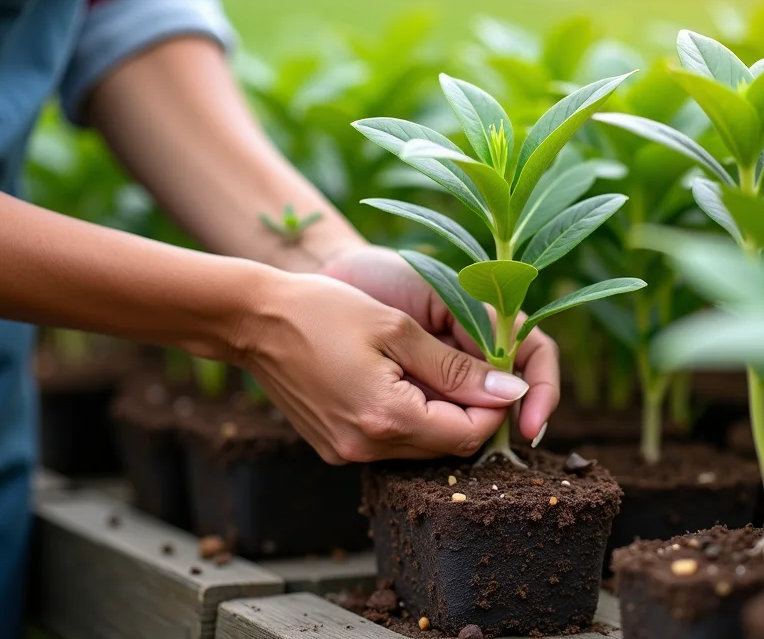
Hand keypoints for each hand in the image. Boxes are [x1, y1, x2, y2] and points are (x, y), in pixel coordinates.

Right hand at [319, 245, 559, 440]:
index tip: (497, 372)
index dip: (494, 406)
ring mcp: (347, 453)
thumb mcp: (398, 329)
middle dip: (470, 411)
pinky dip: (408, 417)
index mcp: (387, 418)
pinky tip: (399, 379)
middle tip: (470, 367)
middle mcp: (367, 449)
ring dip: (439, 414)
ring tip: (431, 367)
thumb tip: (510, 390)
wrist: (252, 320)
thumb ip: (457, 366)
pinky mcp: (334, 448)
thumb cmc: (324, 310)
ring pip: (420, 447)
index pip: (470, 435)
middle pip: (447, 446)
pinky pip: (390, 443)